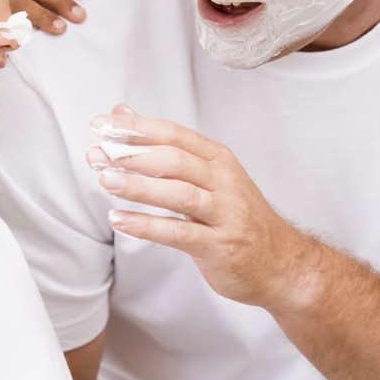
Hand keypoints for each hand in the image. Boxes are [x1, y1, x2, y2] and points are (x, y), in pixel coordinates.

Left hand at [88, 105, 320, 312]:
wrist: (282, 263)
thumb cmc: (236, 217)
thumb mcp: (205, 175)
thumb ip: (163, 148)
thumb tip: (122, 115)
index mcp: (218, 159)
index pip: (174, 134)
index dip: (137, 128)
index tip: (101, 125)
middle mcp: (224, 181)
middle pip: (175, 160)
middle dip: (133, 155)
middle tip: (98, 154)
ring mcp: (224, 214)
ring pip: (178, 194)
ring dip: (139, 186)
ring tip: (105, 180)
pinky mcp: (219, 246)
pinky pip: (179, 232)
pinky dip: (147, 226)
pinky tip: (119, 219)